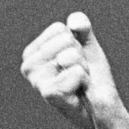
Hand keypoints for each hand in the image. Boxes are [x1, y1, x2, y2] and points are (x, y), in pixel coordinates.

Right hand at [20, 12, 121, 128]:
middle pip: (66, 40)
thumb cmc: (91, 75)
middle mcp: (28, 65)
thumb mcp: (87, 46)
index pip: (59, 28)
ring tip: (78, 82)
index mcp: (33, 52)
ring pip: (71, 55)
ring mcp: (36, 80)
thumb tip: (73, 22)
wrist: (99, 106)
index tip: (75, 59)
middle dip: (80, 55)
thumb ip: (82, 28)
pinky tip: (77, 91)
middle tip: (77, 72)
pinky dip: (83, 80)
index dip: (75, 41)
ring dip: (83, 68)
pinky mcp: (48, 93)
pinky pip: (76, 72)